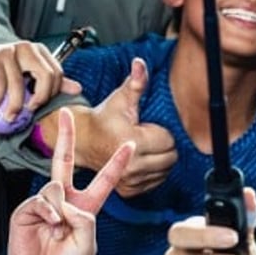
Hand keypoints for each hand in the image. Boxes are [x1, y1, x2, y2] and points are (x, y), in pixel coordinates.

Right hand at [0, 41, 81, 121]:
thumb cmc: (9, 73)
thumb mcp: (32, 77)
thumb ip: (54, 83)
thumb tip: (78, 89)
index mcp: (41, 51)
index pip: (57, 74)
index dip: (51, 93)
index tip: (39, 105)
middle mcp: (28, 48)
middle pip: (45, 75)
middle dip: (40, 98)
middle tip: (29, 111)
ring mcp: (10, 50)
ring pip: (20, 83)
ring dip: (14, 105)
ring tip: (9, 117)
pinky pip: (0, 83)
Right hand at [8, 108, 133, 254]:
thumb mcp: (87, 243)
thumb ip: (85, 220)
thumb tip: (66, 201)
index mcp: (86, 208)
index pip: (103, 180)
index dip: (117, 163)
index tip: (129, 143)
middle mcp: (66, 201)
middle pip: (66, 163)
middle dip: (67, 137)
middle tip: (66, 112)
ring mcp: (46, 203)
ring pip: (56, 187)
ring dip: (61, 210)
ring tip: (58, 230)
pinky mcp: (28, 209)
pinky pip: (42, 200)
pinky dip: (49, 213)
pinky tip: (49, 227)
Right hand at [88, 57, 177, 196]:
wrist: (84, 142)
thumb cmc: (105, 118)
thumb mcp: (121, 98)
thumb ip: (136, 82)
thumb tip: (140, 63)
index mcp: (133, 142)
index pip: (169, 141)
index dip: (160, 131)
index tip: (144, 128)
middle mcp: (132, 165)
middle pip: (171, 157)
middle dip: (163, 145)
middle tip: (146, 137)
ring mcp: (130, 181)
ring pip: (166, 170)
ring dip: (159, 159)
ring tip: (142, 148)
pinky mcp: (129, 191)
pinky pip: (157, 181)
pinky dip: (153, 171)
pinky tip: (140, 160)